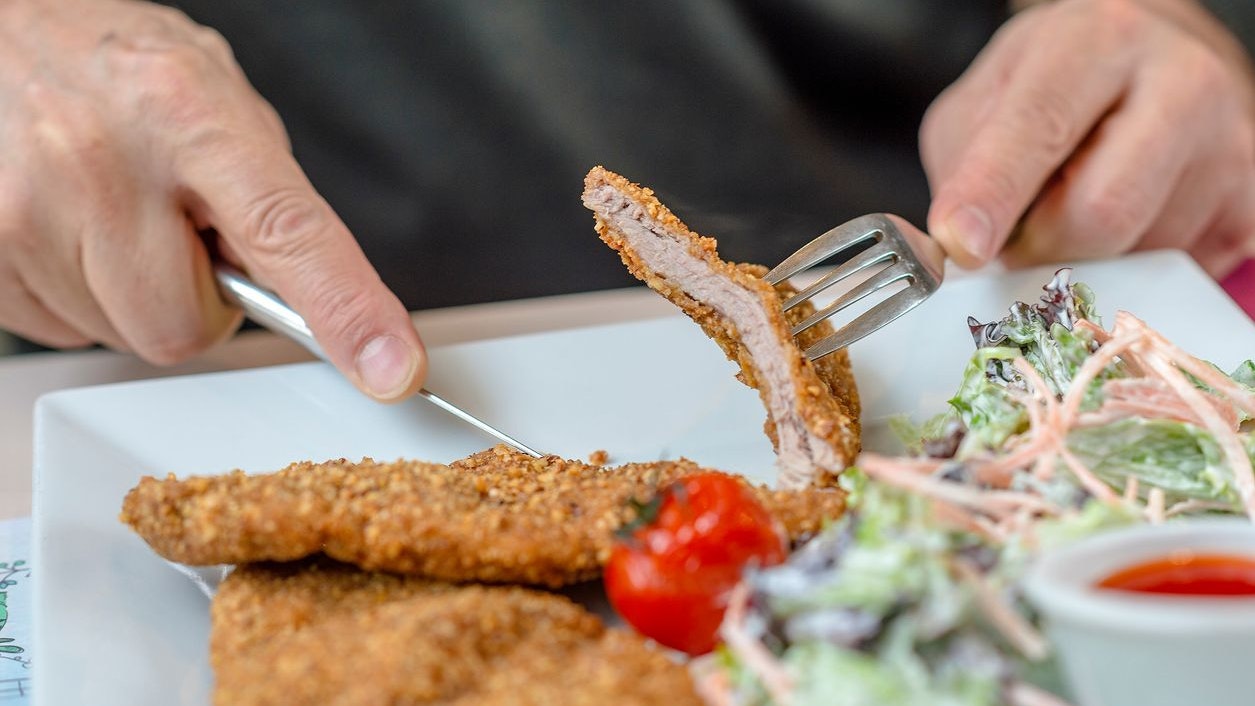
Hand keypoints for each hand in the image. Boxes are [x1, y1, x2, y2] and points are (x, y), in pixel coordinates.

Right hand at [0, 0, 424, 400]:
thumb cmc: (109, 61)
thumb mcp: (211, 93)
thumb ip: (267, 188)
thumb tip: (317, 287)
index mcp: (189, 114)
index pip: (289, 234)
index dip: (347, 311)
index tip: (391, 369)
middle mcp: (104, 162)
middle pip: (187, 327)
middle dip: (195, 298)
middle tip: (172, 231)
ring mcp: (28, 211)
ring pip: (125, 334)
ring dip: (133, 294)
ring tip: (109, 213)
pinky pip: (63, 331)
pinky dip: (77, 295)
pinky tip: (67, 228)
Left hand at [921, 0, 1254, 277]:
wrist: (1149, 64)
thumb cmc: (1050, 92)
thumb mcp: (982, 106)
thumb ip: (960, 171)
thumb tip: (955, 249)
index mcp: (1094, 41)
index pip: (1039, 127)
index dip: (993, 193)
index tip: (963, 244)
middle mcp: (1178, 80)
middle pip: (1100, 212)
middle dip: (1040, 247)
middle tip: (1020, 235)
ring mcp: (1228, 142)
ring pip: (1136, 253)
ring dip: (1086, 258)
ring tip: (1080, 207)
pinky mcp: (1250, 201)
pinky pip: (1174, 274)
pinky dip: (1131, 269)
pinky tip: (1124, 224)